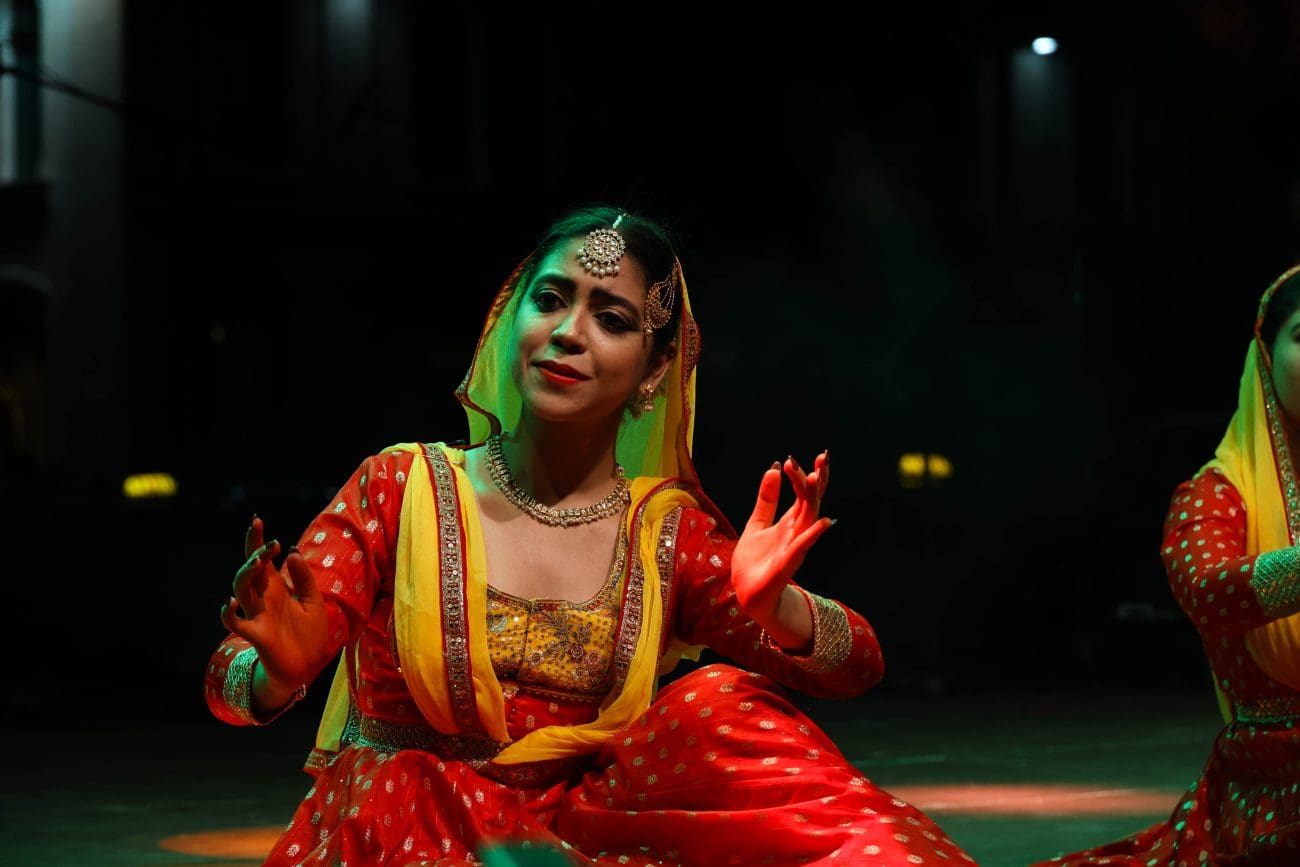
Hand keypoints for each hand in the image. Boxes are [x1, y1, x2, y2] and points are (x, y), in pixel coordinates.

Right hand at [220, 516, 330, 705]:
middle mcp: (263, 598)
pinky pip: (237, 623)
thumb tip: (291, 552)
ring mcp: (257, 615)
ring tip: (258, 561)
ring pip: (241, 590)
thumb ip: (303, 578)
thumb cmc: (308, 634)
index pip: (263, 559)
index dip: (257, 540)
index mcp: (276, 588)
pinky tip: (230, 602)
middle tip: (269, 541)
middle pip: (250, 570)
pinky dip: (229, 614)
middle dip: (254, 552)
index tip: (256, 519)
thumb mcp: (313, 601)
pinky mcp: (257, 634)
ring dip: (247, 574)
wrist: (306, 667)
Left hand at [731, 452, 832, 631]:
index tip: (796, 457)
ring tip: (815, 477)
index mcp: (790, 522)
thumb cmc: (755, 560)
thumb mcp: (757, 523)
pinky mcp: (786, 564)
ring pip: (809, 519)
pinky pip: (802, 547)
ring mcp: (794, 547)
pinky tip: (823, 522)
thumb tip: (773, 468)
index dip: (804, 475)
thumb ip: (767, 499)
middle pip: (811, 502)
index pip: (803, 494)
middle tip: (821, 459)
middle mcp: (797, 532)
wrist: (747, 592)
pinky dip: (813, 534)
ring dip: (813, 498)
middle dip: (818, 481)